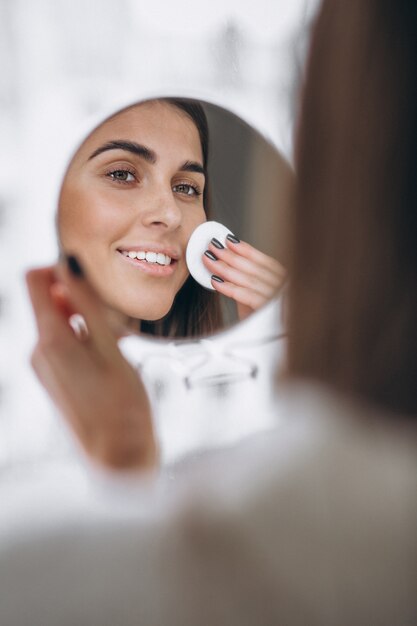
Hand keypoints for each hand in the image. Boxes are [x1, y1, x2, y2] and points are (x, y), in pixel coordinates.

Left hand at [26, 257, 156, 471]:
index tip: (93, 281)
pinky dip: (88, 341)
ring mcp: (45, 368)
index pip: (34, 280)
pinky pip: (66, 346)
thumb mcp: (111, 348)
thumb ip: (87, 304)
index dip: (61, 269)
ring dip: (89, 322)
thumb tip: (67, 263)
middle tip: (117, 317)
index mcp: (50, 340)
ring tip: (122, 342)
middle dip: (82, 298)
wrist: (119, 459)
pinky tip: (114, 358)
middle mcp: (38, 352)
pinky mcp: (56, 381)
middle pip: (50, 301)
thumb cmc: (122, 406)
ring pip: (62, 323)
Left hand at [202, 235, 285, 319]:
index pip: (263, 261)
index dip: (245, 249)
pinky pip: (245, 296)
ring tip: (208, 260)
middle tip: (211, 247)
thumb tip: (226, 266)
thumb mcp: (256, 298)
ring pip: (247, 279)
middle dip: (230, 255)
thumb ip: (247, 283)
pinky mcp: (267, 311)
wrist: (274, 345)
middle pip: (253, 268)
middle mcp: (284, 287)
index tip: (227, 240)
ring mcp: (277, 299)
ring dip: (224, 268)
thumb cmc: (265, 320)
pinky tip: (214, 281)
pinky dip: (228, 287)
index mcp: (284, 280)